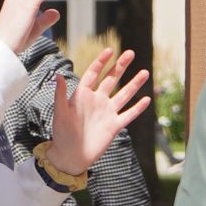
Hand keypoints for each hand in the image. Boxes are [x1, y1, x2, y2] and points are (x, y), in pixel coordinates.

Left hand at [48, 48, 150, 174]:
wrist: (70, 155)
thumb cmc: (62, 133)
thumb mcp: (60, 112)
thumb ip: (61, 94)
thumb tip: (58, 75)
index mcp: (83, 95)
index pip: (93, 74)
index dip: (101, 62)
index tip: (109, 50)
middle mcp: (97, 101)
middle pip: (111, 80)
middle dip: (121, 66)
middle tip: (130, 53)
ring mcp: (107, 113)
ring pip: (124, 95)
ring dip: (134, 84)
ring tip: (145, 72)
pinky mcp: (114, 126)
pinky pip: (128, 115)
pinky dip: (138, 108)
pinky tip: (147, 99)